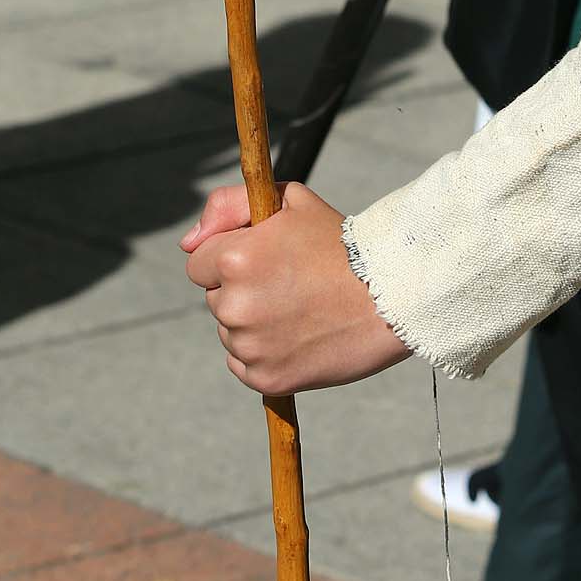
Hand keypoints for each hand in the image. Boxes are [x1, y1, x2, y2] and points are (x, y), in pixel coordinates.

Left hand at [182, 183, 408, 393]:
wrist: (392, 296)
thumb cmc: (340, 244)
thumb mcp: (289, 201)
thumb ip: (230, 206)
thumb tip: (188, 242)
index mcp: (234, 258)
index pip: (199, 264)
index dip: (229, 258)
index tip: (262, 260)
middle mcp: (235, 304)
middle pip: (215, 299)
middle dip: (241, 290)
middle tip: (289, 284)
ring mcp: (250, 345)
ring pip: (230, 331)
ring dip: (253, 323)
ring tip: (300, 310)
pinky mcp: (266, 378)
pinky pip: (244, 364)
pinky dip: (263, 354)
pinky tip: (298, 336)